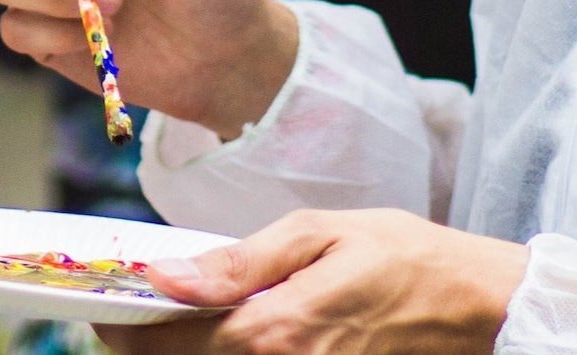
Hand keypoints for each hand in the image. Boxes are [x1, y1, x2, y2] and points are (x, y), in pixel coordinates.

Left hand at [100, 210, 527, 354]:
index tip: (100, 304)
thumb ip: (238, 260)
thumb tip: (166, 275)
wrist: (476, 307)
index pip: (169, 342)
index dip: (123, 326)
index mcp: (275, 331)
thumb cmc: (403, 258)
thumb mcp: (319, 233)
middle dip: (148, 347)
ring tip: (173, 327)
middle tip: (131, 315)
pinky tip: (224, 337)